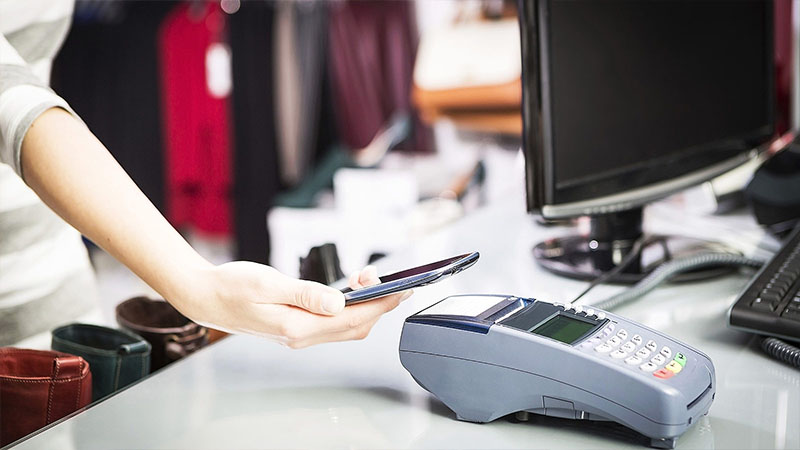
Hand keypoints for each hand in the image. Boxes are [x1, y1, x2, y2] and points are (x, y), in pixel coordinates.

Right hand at [173, 262, 411, 347]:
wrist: (205, 296)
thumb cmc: (231, 286)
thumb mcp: (268, 283)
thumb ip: (305, 294)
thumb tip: (339, 302)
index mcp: (297, 328)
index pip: (352, 319)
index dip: (380, 305)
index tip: (401, 290)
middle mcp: (301, 337)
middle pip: (355, 327)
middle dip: (379, 305)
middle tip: (392, 282)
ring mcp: (299, 335)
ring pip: (346, 327)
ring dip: (365, 306)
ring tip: (369, 281)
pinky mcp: (296, 328)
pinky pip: (333, 324)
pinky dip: (349, 309)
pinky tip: (350, 292)